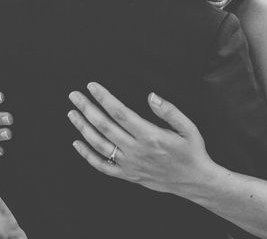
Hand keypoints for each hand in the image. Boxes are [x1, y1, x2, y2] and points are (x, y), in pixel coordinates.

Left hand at [68, 82, 213, 195]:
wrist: (193, 181)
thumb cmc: (192, 151)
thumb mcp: (188, 127)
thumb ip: (169, 111)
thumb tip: (151, 96)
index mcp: (150, 135)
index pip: (120, 113)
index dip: (104, 98)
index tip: (92, 86)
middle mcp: (136, 150)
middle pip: (105, 126)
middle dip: (88, 109)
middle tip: (74, 95)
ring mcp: (130, 164)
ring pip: (100, 145)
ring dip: (83, 128)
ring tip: (72, 113)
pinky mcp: (128, 175)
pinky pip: (102, 166)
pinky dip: (87, 155)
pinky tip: (77, 143)